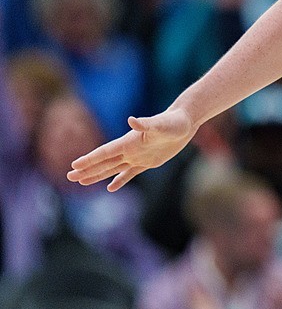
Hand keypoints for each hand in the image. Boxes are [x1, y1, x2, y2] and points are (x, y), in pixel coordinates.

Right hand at [66, 107, 197, 190]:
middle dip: (87, 169)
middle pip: (104, 162)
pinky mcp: (149, 162)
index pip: (105, 152)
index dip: (90, 159)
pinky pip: (131, 173)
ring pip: (113, 168)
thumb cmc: (174, 122)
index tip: (74, 164)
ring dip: (98, 175)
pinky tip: (110, 188)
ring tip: (82, 182)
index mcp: (129, 142)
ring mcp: (138, 156)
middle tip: (70, 177)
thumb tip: (132, 120)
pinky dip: (120, 180)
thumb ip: (146, 124)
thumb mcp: (161, 125)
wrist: (185, 122)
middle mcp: (130, 149)